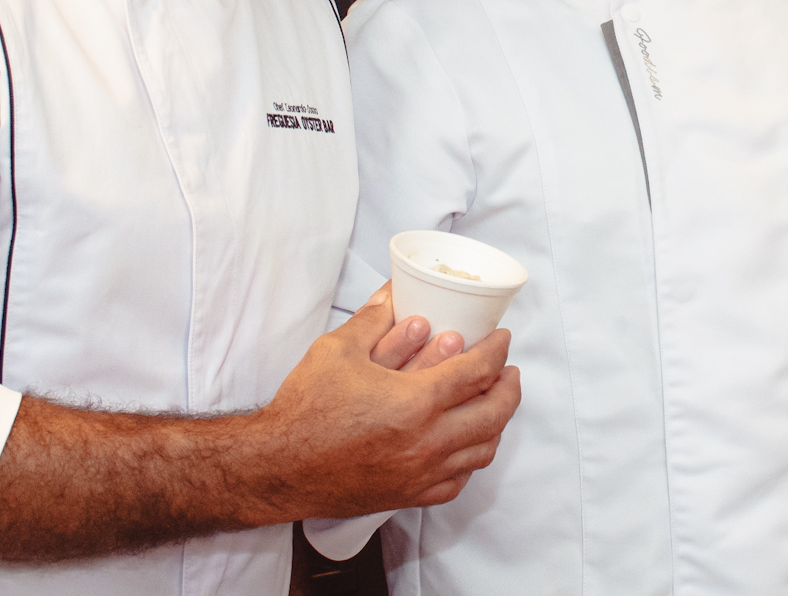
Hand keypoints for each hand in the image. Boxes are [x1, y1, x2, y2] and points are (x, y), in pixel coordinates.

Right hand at [259, 283, 521, 517]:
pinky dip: (470, 460)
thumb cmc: (305, 409)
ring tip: (493, 403)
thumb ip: (374, 318)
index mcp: (416, 402)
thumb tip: (396, 291)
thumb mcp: (337, 350)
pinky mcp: (409, 495)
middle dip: (508, 388)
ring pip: (481, 450)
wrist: (279, 467)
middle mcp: (427, 442)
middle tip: (508, 371)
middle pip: (494, 414)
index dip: (497, 351)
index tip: (501, 338)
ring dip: (496, 423)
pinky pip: (457, 481)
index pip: (478, 371)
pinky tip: (465, 444)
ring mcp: (421, 473)